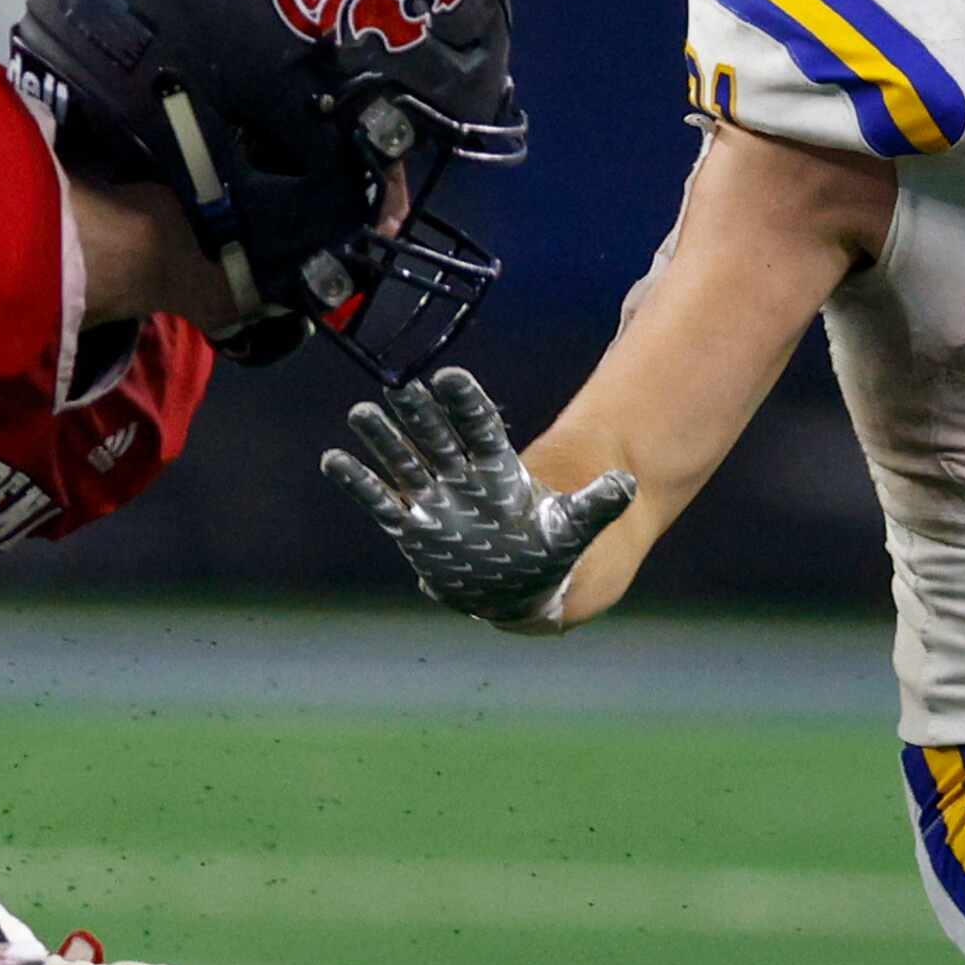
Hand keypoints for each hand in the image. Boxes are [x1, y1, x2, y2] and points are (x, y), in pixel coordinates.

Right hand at [321, 366, 635, 629]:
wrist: (515, 586)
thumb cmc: (546, 552)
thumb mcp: (573, 529)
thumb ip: (597, 505)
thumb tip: (630, 485)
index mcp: (498, 471)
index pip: (480, 430)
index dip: (465, 405)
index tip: (448, 378)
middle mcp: (462, 478)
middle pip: (438, 438)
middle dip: (420, 414)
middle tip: (400, 385)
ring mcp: (434, 500)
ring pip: (405, 462)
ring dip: (383, 440)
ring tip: (361, 413)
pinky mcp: (413, 527)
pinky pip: (381, 502)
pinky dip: (359, 484)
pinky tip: (334, 460)